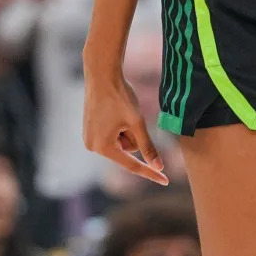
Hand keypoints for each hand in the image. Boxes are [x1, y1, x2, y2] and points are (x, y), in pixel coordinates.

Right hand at [83, 67, 167, 185]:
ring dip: (126, 128)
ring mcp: (89, 138)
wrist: (102, 74)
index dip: (150, 172)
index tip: (166, 181)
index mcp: (103, 148)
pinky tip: (114, 109)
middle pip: (127, 150)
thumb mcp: (137, 122)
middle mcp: (92, 147)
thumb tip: (159, 166)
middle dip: (134, 134)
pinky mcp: (90, 130)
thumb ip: (147, 146)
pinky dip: (119, 125)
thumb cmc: (120, 96)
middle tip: (128, 114)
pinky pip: (113, 134)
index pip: (132, 165)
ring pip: (121, 141)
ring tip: (120, 109)